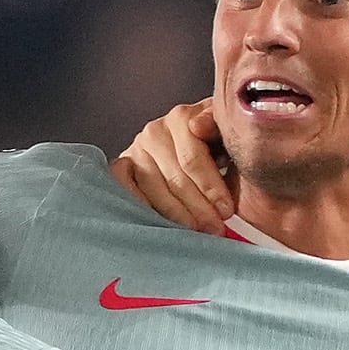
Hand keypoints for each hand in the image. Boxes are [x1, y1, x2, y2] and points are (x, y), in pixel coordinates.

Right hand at [111, 100, 233, 233]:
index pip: (193, 159)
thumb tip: (197, 126)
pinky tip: (160, 225)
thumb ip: (218, 126)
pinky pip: (123, 188)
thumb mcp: (226, 134)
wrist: (199, 145)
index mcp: (181, 118)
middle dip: (199, 208)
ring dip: (176, 215)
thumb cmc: (217, 144)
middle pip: (175, 178)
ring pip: (154, 190)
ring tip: (196, 232)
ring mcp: (136, 149)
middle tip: (215, 229)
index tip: (226, 211)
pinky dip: (140, 207)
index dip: (211, 188)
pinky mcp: (122, 166)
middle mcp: (155, 131)